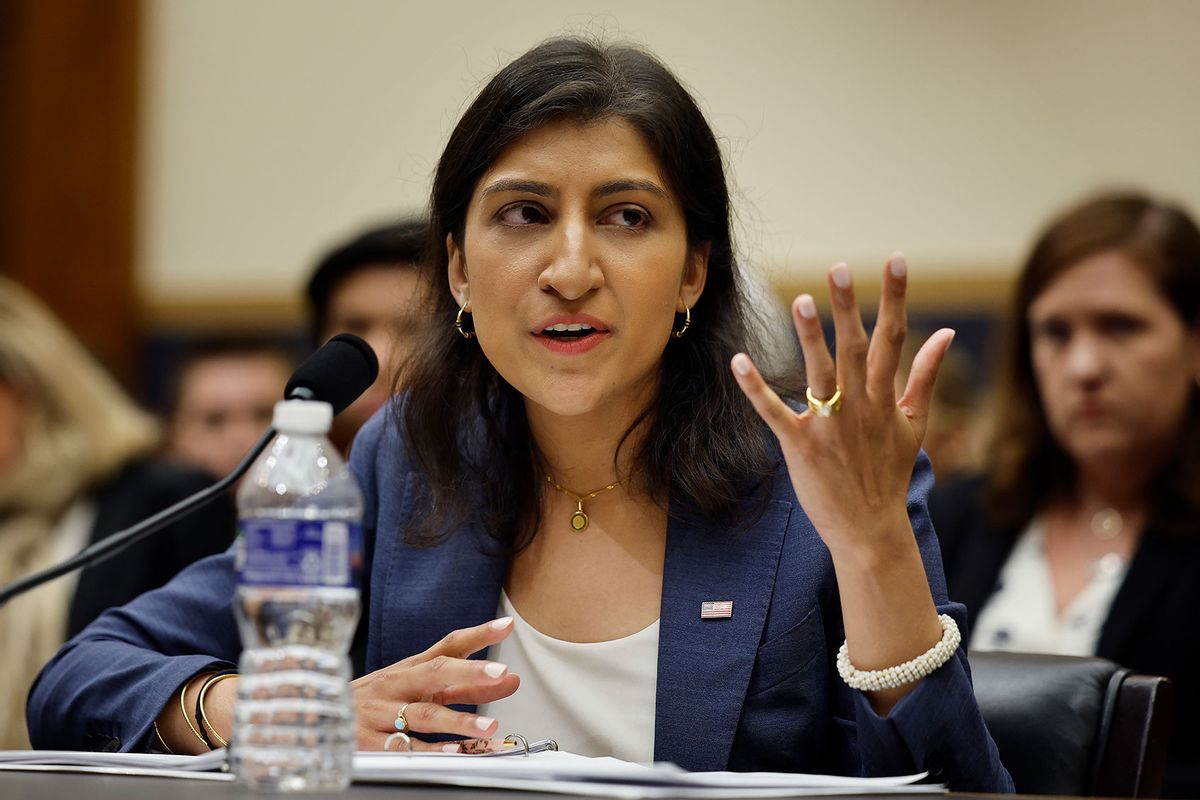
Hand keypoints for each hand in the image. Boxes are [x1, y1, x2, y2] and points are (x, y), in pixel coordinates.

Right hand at [351, 617, 519, 750]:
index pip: (446, 646)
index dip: (476, 635)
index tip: (505, 626)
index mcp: (409, 670)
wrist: (313, 714)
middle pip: (434, 673)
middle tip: (502, 673)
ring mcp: (380, 712)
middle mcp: (396, 686)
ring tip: (488, 727)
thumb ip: (460, 685)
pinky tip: (453, 751)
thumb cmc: (372, 701)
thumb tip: (506, 679)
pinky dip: (429, 750)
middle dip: (470, 672)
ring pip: (422, 714)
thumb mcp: (413, 687)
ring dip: (457, 720)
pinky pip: (402, 747)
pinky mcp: (367, 742)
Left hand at [731, 254, 952, 558]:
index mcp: (886, 397)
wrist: (871, 528)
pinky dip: (758, 389)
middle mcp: (861, 406)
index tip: (896, 259)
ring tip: (801, 299)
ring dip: (810, 337)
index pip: (894, 337)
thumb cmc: (888, 474)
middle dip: (848, 307)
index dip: (895, 296)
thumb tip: (947, 333)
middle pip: (855, 348)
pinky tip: (739, 362)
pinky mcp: (802, 446)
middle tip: (839, 269)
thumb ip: (927, 376)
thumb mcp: (915, 424)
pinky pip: (777, 412)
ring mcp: (831, 426)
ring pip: (820, 373)